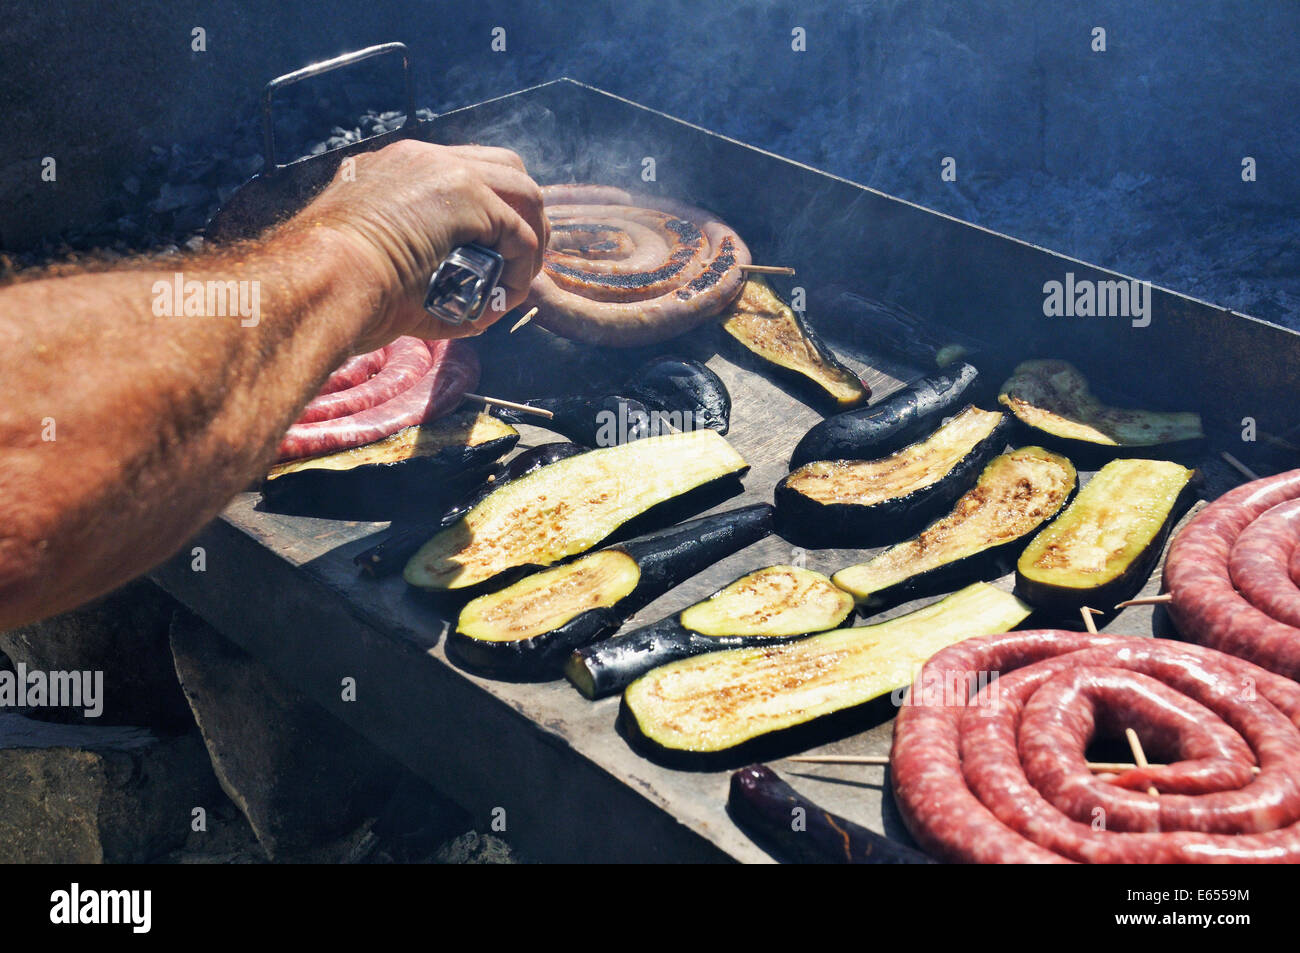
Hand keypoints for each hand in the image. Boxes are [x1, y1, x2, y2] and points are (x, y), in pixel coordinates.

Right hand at [298, 140, 547, 348]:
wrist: (317, 282)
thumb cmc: (330, 290)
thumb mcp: (370, 264)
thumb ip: (411, 265)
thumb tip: (455, 300)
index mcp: (392, 169)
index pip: (460, 174)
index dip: (489, 214)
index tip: (493, 253)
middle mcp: (420, 158)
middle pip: (502, 169)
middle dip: (522, 215)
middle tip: (520, 261)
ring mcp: (444, 170)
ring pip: (521, 193)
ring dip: (529, 239)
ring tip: (519, 280)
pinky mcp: (467, 197)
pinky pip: (519, 234)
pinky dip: (521, 268)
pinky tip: (505, 297)